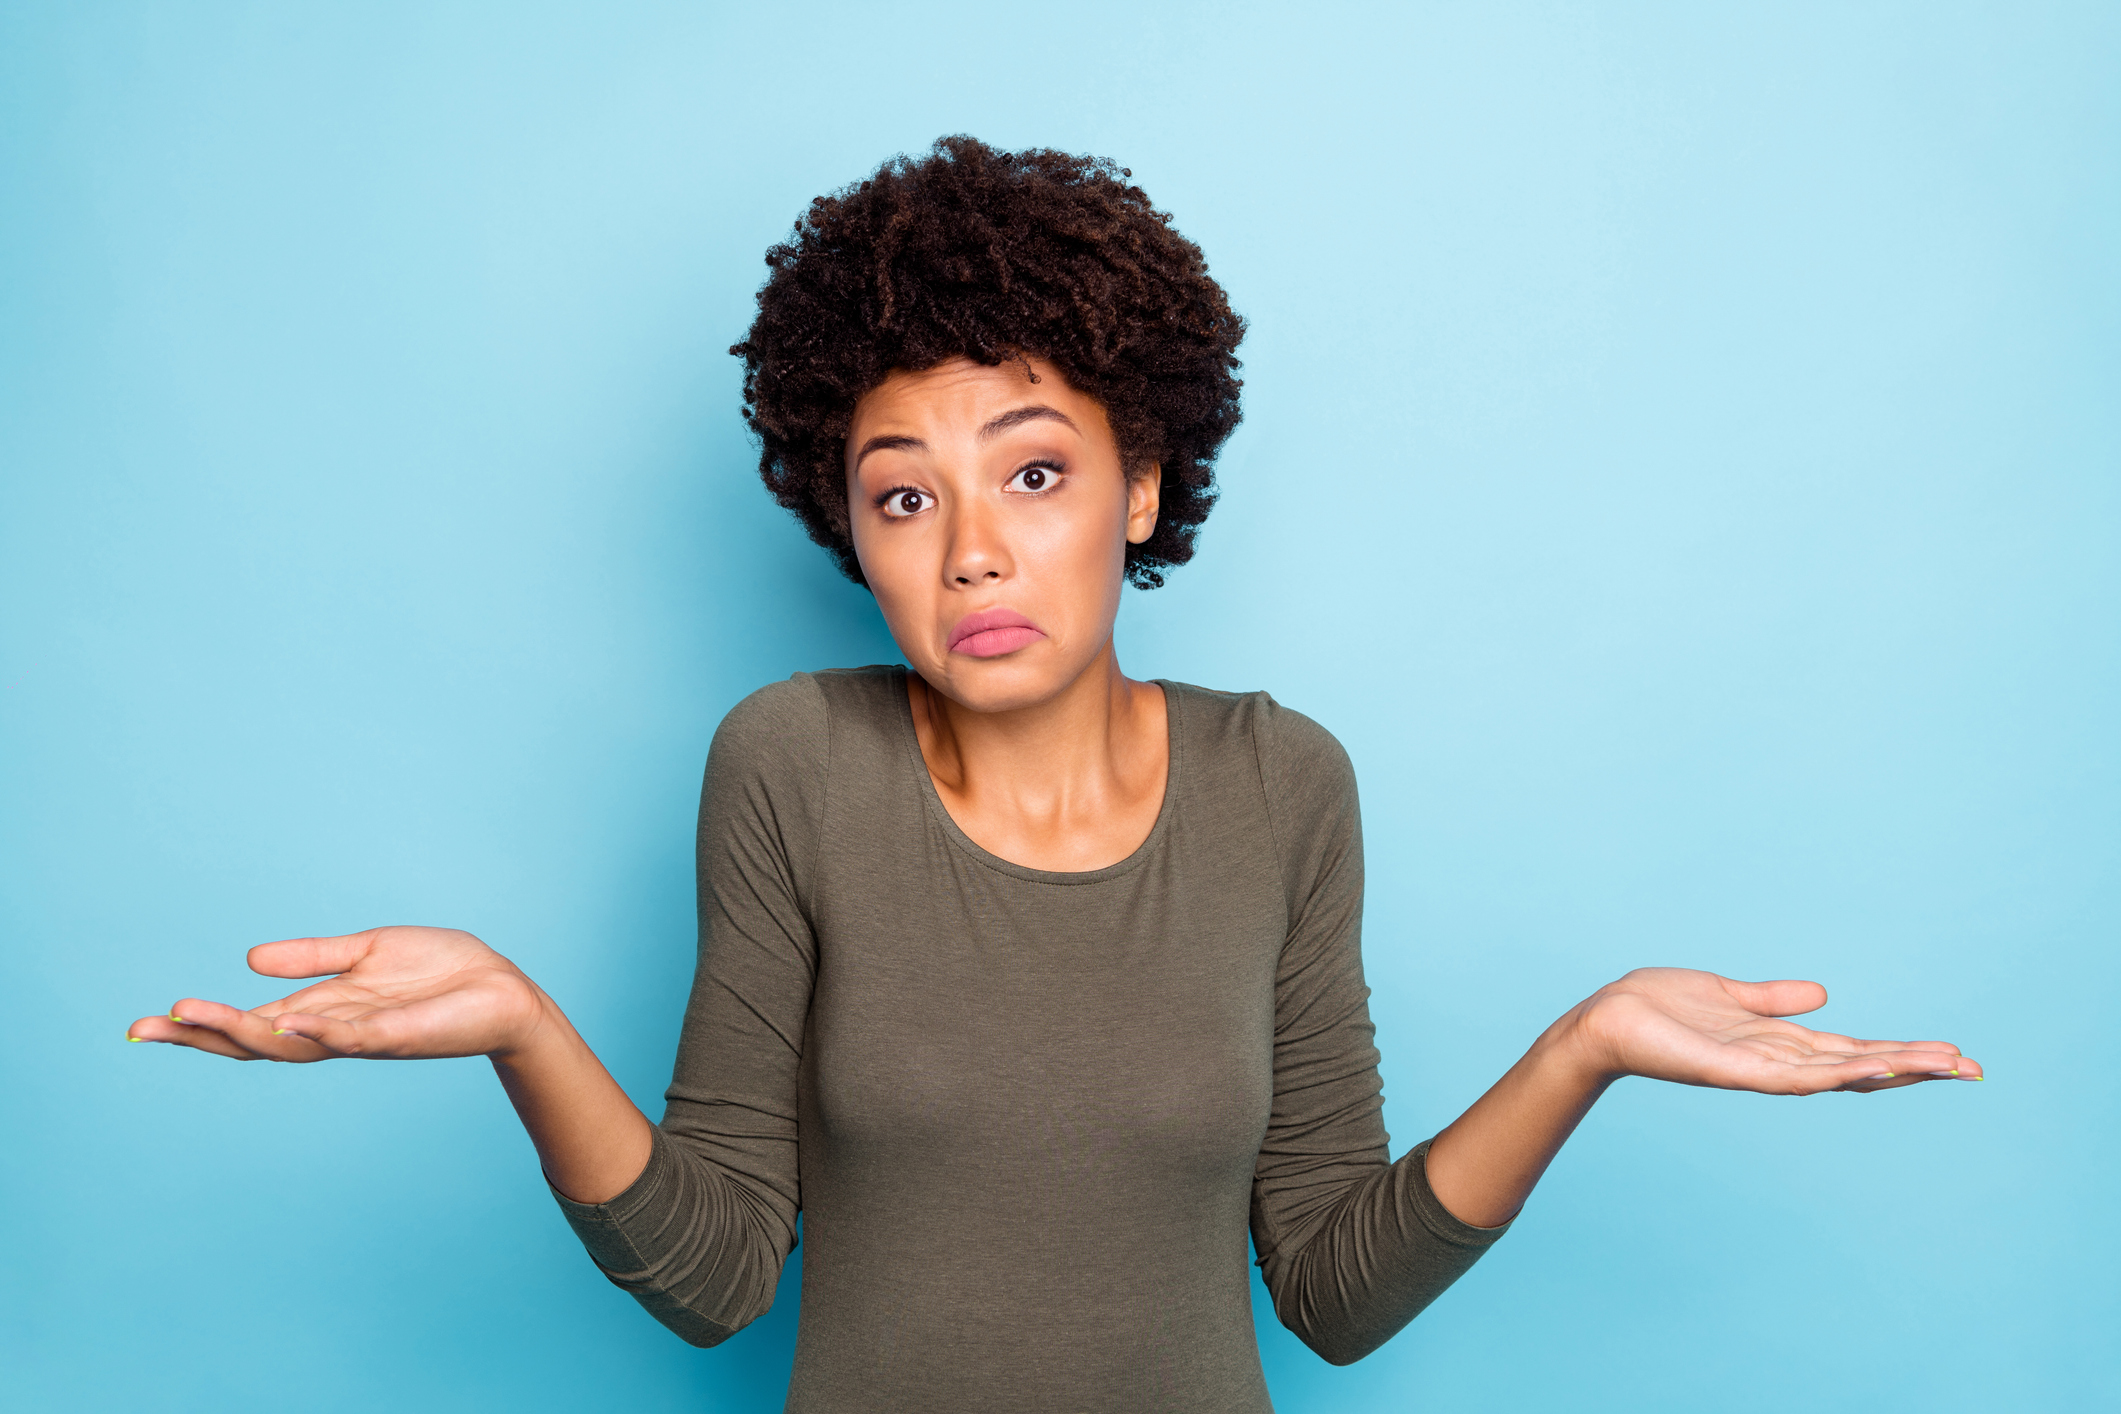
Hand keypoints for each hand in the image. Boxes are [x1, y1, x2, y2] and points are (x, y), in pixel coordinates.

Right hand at [126, 926, 549, 1062]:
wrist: (503, 991)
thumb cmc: (442, 973)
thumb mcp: (368, 952)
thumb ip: (314, 958)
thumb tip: (250, 960)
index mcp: (323, 1011)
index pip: (250, 1023)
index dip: (201, 1024)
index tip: (148, 1021)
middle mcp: (334, 1031)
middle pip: (255, 1042)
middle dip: (201, 1036)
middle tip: (146, 1027)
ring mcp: (364, 1036)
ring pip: (294, 1043)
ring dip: (245, 1032)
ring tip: (195, 1018)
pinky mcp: (400, 1033)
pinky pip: (355, 1037)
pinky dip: (323, 1031)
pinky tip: (290, 1022)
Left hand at [1568, 967, 1981, 1093]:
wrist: (1605, 1020)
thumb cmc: (1657, 1007)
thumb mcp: (1727, 993)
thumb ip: (1773, 998)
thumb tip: (1823, 994)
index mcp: (1777, 1041)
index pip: (1852, 1049)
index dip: (1901, 1052)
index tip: (1953, 1054)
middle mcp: (1775, 1060)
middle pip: (1858, 1065)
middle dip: (1913, 1066)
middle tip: (1973, 1067)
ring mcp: (1756, 1068)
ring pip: (1835, 1073)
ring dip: (1887, 1069)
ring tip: (1938, 1066)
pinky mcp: (1731, 1070)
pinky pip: (1788, 1076)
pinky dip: (1829, 1073)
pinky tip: (1867, 1070)